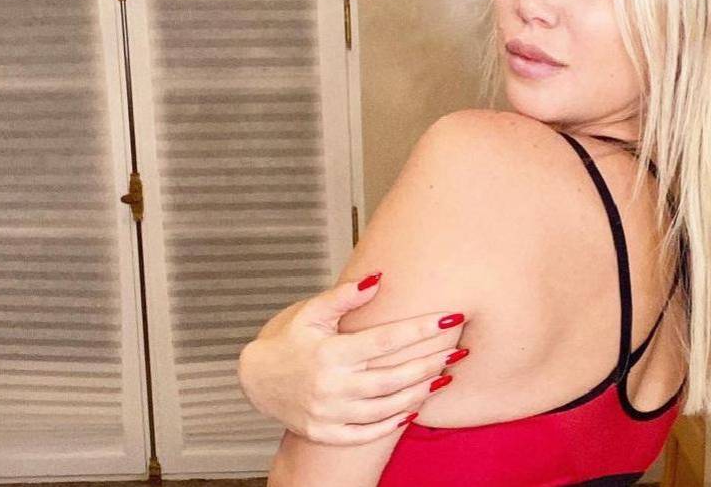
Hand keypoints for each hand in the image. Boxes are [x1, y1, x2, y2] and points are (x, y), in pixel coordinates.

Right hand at [238, 273, 466, 444]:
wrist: (254, 379)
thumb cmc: (287, 341)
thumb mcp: (310, 313)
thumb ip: (344, 297)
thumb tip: (377, 278)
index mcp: (330, 353)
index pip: (386, 340)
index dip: (421, 328)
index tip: (449, 316)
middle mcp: (331, 386)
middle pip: (393, 377)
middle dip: (429, 363)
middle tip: (456, 350)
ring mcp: (329, 413)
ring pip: (386, 406)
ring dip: (419, 392)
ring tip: (443, 377)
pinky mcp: (326, 432)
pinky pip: (367, 433)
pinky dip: (392, 423)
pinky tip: (414, 409)